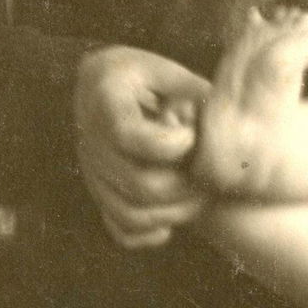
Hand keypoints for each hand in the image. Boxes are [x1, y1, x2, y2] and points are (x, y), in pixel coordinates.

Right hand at [74, 45, 211, 249]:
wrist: (104, 87)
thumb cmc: (145, 78)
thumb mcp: (168, 73)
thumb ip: (194, 95)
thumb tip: (217, 132)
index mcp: (106, 101)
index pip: (128, 135)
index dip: (170, 144)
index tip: (192, 137)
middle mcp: (91, 141)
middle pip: (138, 184)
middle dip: (185, 186)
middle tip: (208, 177)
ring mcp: (92, 172)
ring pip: (131, 213)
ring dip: (175, 213)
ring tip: (200, 198)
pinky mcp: (99, 193)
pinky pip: (119, 229)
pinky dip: (149, 234)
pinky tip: (172, 222)